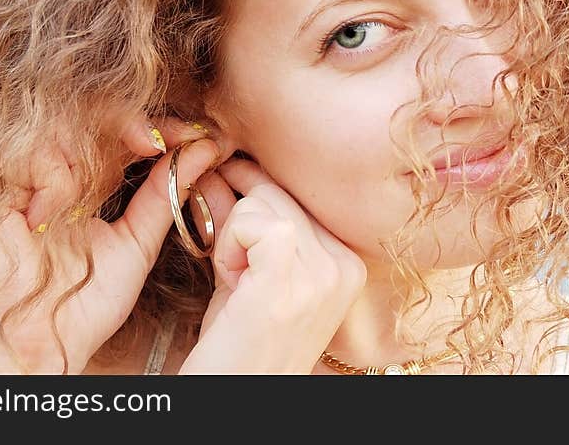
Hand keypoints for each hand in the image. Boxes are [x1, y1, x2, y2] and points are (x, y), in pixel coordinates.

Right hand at [0, 116, 222, 374]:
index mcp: (90, 181)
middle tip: (152, 142)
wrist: (44, 345)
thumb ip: (165, 194)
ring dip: (79, 158)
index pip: (123, 132)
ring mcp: (19, 180)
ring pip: (53, 130)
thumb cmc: (88, 302)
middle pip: (89, 117)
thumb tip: (205, 149)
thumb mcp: (137, 243)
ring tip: (81, 203)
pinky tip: (48, 215)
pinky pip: (16, 155)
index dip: (158, 126)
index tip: (195, 134)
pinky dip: (43, 178)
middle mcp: (55, 174)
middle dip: (126, 123)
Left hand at [178, 159, 366, 373]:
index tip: (228, 183)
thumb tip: (220, 171)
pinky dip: (227, 246)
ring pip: (260, 202)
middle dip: (241, 215)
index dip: (256, 193)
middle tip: (230, 258)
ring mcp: (322, 272)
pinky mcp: (288, 279)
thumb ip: (244, 224)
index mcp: (348, 263)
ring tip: (236, 281)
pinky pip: (249, 221)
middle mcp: (344, 265)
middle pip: (278, 193)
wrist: (238, 397)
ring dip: (233, 237)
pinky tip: (231, 279)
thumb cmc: (241, 346)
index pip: (298, 197)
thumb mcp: (251, 274)